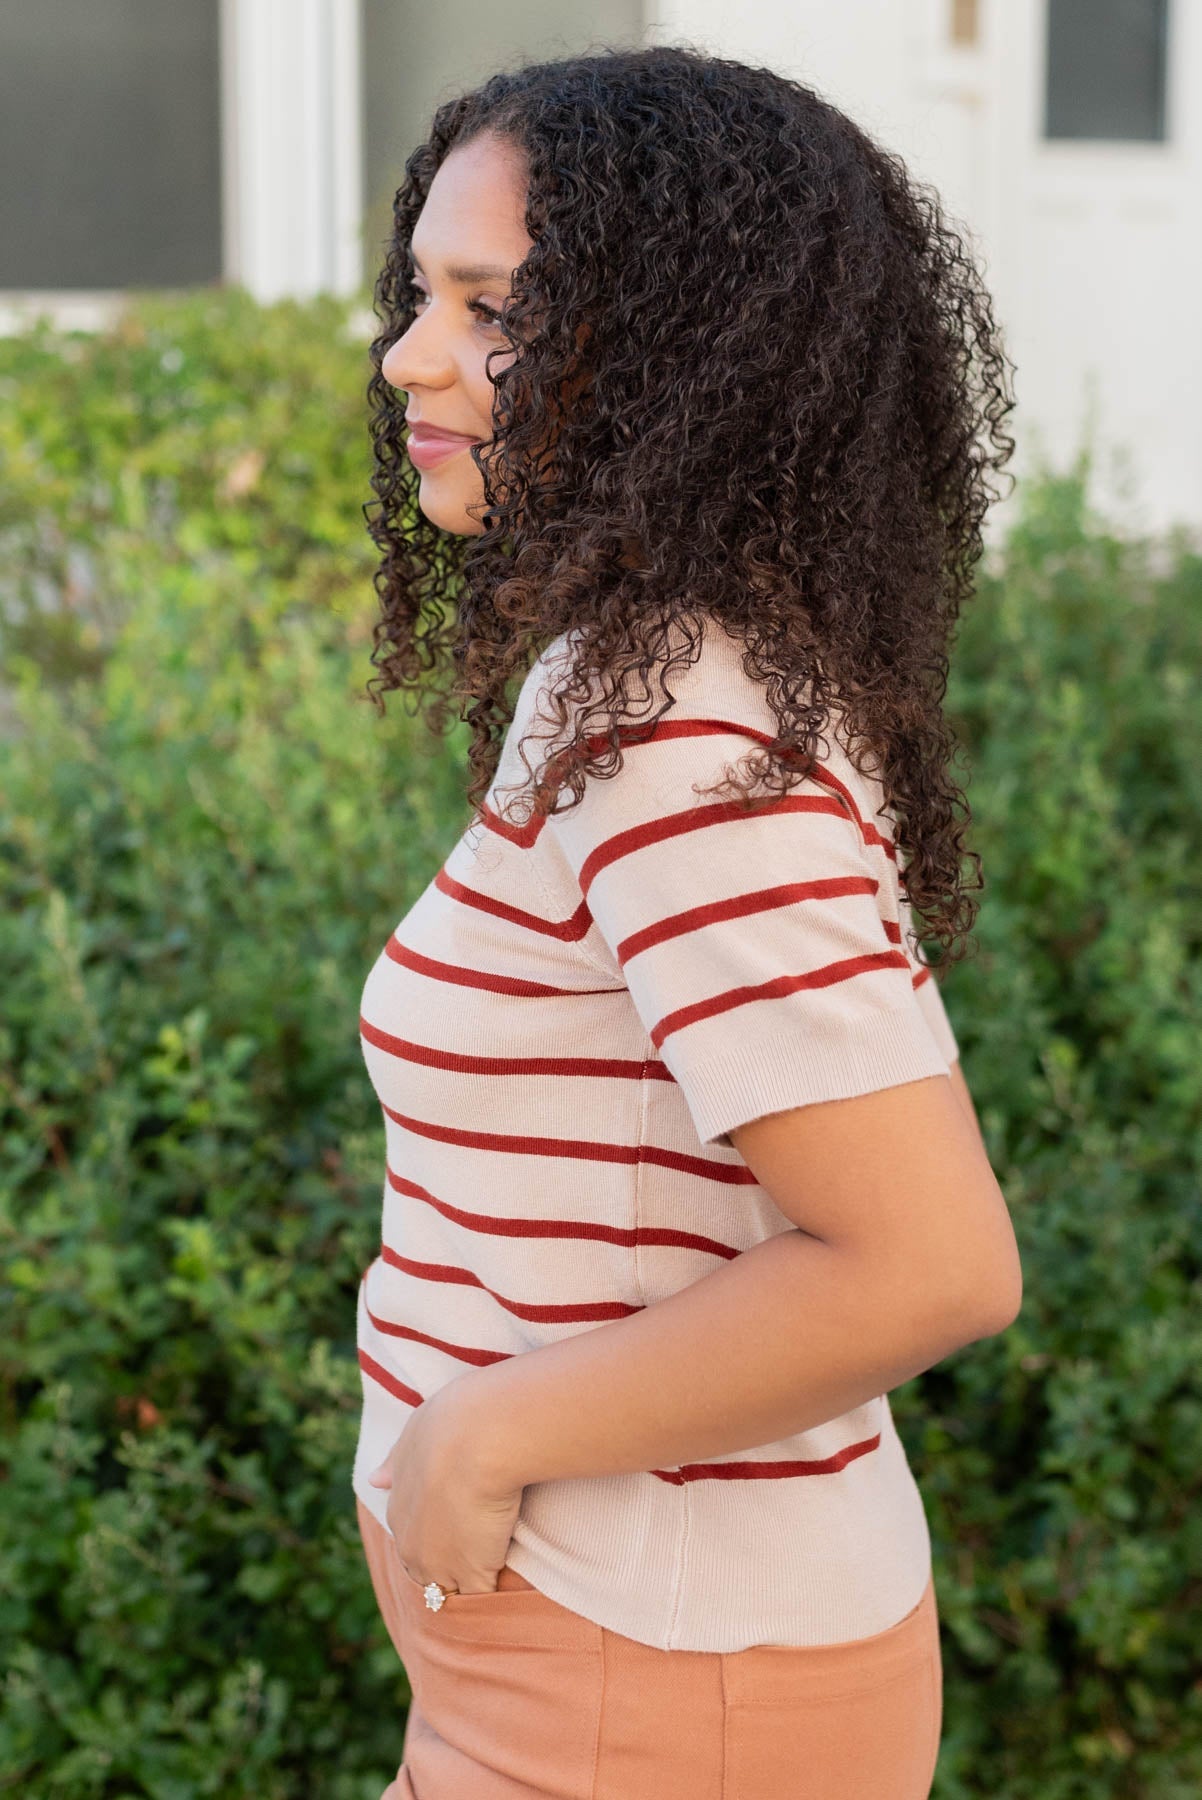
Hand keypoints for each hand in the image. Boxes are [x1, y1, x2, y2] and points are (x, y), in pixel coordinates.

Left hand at [366, 1376, 524, 1595]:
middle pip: (427, 1574)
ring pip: (451, 1592)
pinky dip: (494, 1600)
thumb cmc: (452, 1424)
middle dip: (448, 1572)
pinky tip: (510, 1597)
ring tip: (494, 1584)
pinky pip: (480, 1600)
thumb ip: (396, 1462)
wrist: (480, 1437)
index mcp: (399, 1511)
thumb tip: (375, 1479)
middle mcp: (412, 1546)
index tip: (463, 1529)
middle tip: (481, 1556)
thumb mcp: (413, 1436)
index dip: (439, 1540)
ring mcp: (441, 1566)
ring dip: (468, 1589)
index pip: (414, 1542)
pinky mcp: (472, 1576)